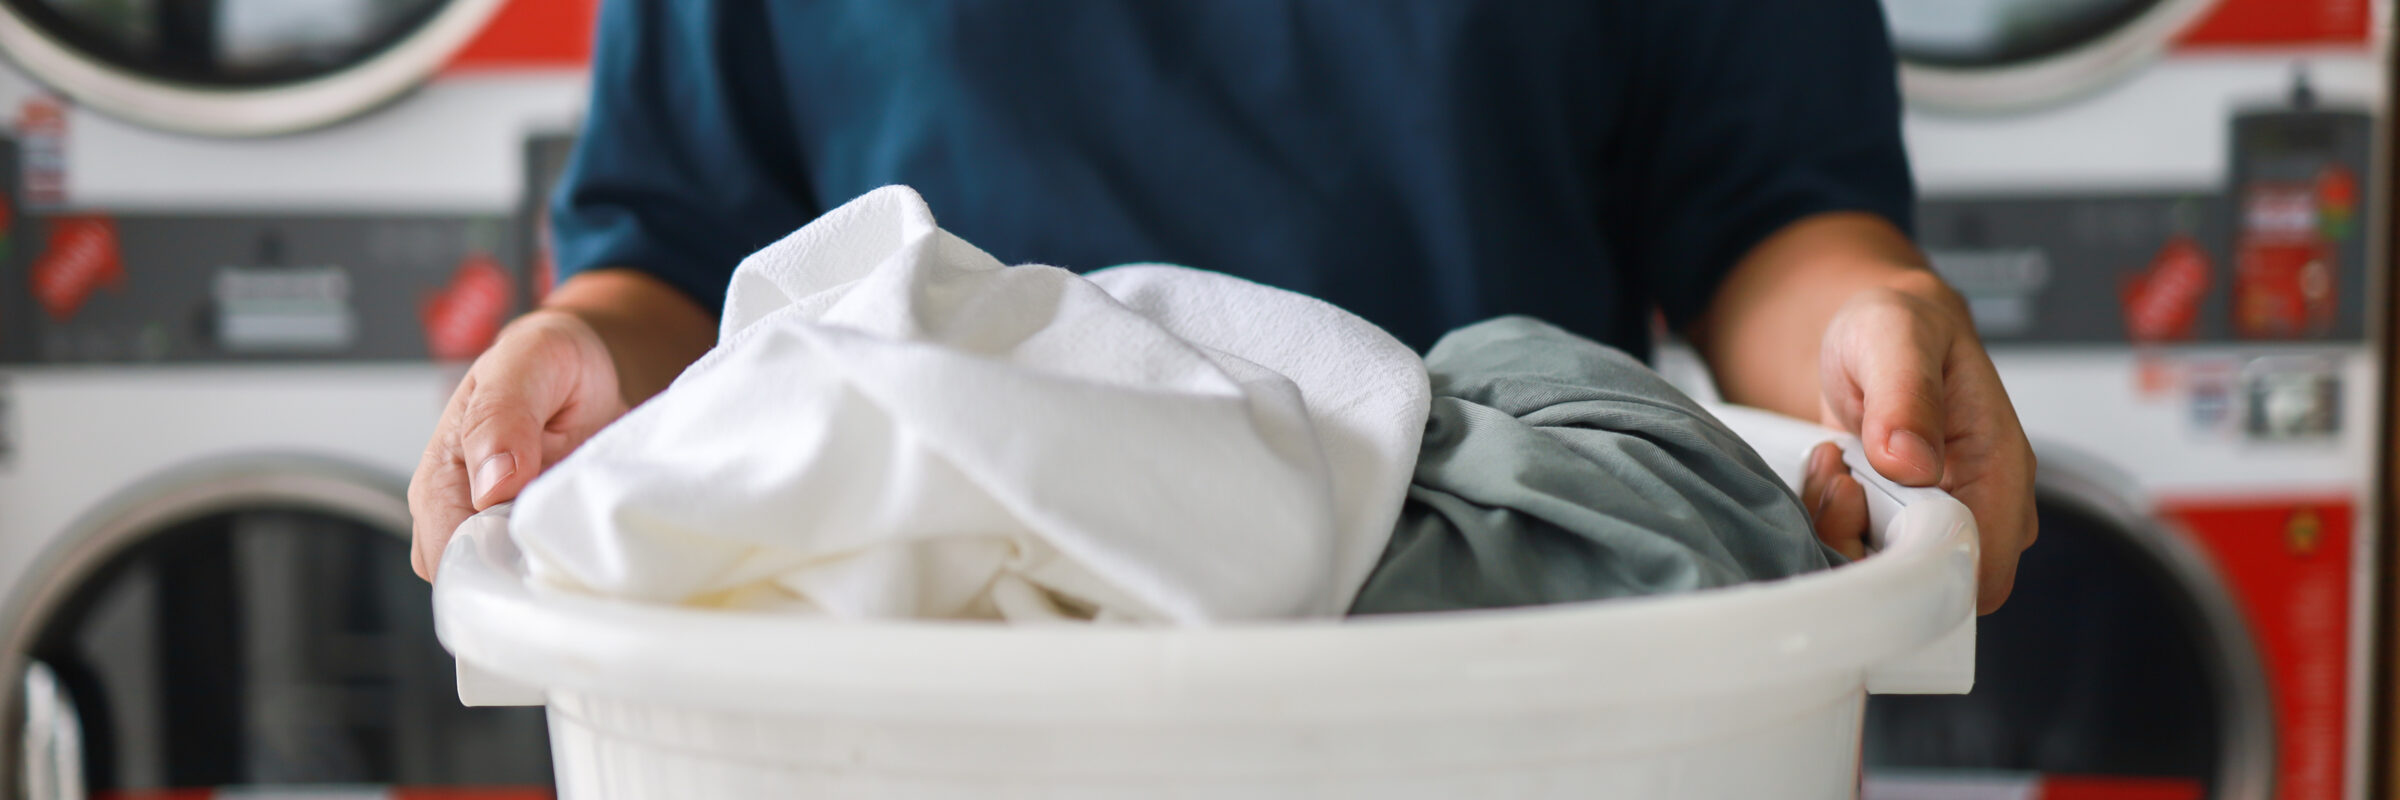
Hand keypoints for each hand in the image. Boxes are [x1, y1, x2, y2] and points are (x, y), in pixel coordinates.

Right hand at [409, 310, 629, 579]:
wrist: (583, 363)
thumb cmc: (544, 360)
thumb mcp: (526, 364)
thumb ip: (502, 417)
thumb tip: (491, 484)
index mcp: (440, 479)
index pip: (448, 553)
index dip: (496, 557)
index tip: (543, 540)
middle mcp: (461, 514)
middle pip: (481, 578)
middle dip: (526, 570)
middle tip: (575, 532)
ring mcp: (500, 530)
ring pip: (515, 579)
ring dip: (552, 565)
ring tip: (585, 525)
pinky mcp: (535, 536)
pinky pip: (547, 569)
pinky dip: (571, 558)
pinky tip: (591, 533)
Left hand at [1797, 271, 2035, 613]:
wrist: (1871, 337)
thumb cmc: (1897, 329)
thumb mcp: (1895, 334)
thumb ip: (1907, 392)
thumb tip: (1913, 462)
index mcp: (2001, 471)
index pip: (1979, 574)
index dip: (1910, 562)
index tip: (1857, 496)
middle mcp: (1980, 512)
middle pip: (1928, 589)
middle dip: (1861, 544)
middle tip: (1838, 476)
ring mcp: (1940, 526)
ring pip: (1886, 582)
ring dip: (1839, 533)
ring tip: (1835, 464)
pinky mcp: (1899, 531)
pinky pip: (1859, 562)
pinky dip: (1830, 528)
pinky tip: (1831, 476)